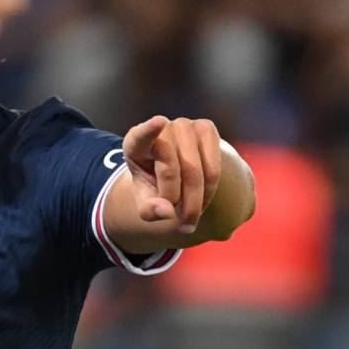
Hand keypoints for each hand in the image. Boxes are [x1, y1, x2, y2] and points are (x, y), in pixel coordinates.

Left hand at [122, 116, 220, 233]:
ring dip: (195, 202)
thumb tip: (166, 211)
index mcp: (135, 143)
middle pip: (170, 168)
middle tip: (182, 226)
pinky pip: (214, 168)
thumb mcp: (145, 200)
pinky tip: (203, 201)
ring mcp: (184, 125)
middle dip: (175, 199)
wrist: (178, 170)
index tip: (158, 122)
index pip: (140, 136)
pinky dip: (210, 191)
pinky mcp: (206, 128)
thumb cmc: (155, 184)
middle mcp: (160, 128)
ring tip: (191, 219)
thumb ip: (149, 209)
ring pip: (194, 171)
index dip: (149, 130)